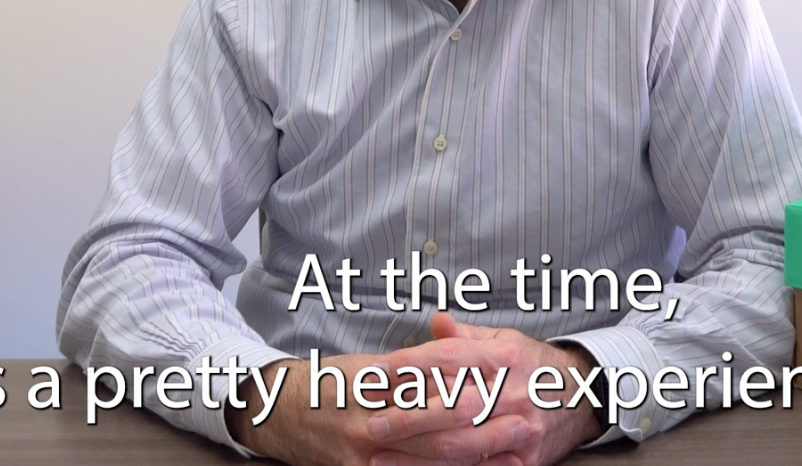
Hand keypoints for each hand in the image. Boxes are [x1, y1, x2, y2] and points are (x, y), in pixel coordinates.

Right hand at [227, 351, 541, 465]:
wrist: (277, 414)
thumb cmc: (330, 385)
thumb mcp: (370, 363)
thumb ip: (416, 363)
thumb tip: (463, 347)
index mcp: (375, 375)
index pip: (433, 365)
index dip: (475, 362)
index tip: (511, 357)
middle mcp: (370, 412)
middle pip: (439, 415)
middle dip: (487, 415)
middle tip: (525, 410)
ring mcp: (365, 448)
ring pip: (432, 454)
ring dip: (479, 451)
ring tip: (516, 444)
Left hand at [362, 314, 603, 465]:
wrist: (584, 395)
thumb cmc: (532, 365)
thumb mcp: (504, 340)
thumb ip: (465, 336)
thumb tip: (436, 321)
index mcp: (503, 356)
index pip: (447, 357)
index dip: (408, 365)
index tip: (376, 373)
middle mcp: (512, 391)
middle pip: (449, 405)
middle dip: (405, 416)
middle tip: (371, 421)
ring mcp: (520, 428)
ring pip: (459, 444)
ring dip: (414, 453)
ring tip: (379, 454)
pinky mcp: (524, 459)